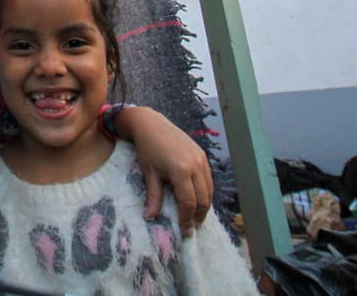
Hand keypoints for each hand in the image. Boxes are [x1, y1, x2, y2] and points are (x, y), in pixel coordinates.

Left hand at [114, 106, 212, 235]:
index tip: (184, 231)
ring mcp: (201, 159)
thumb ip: (153, 197)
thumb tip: (149, 218)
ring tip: (195, 217)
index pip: (189, 202)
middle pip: (203, 199)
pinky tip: (197, 200)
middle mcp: (195, 165)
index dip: (187, 219)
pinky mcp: (202, 155)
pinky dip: (205, 192)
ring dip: (204, 206)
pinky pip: (208, 179)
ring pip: (209, 190)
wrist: (151, 124)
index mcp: (181, 170)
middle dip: (198, 216)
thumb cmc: (147, 149)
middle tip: (191, 227)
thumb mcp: (149, 174)